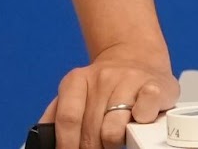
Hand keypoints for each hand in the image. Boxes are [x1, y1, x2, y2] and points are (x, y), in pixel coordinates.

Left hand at [39, 47, 178, 148]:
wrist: (137, 57)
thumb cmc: (105, 86)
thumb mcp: (76, 92)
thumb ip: (57, 113)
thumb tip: (43, 140)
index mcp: (77, 80)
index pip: (67, 119)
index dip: (67, 144)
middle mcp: (102, 77)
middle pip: (90, 130)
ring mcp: (129, 81)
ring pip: (114, 130)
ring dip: (113, 144)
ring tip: (115, 142)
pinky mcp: (154, 87)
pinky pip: (142, 115)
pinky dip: (138, 125)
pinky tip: (137, 123)